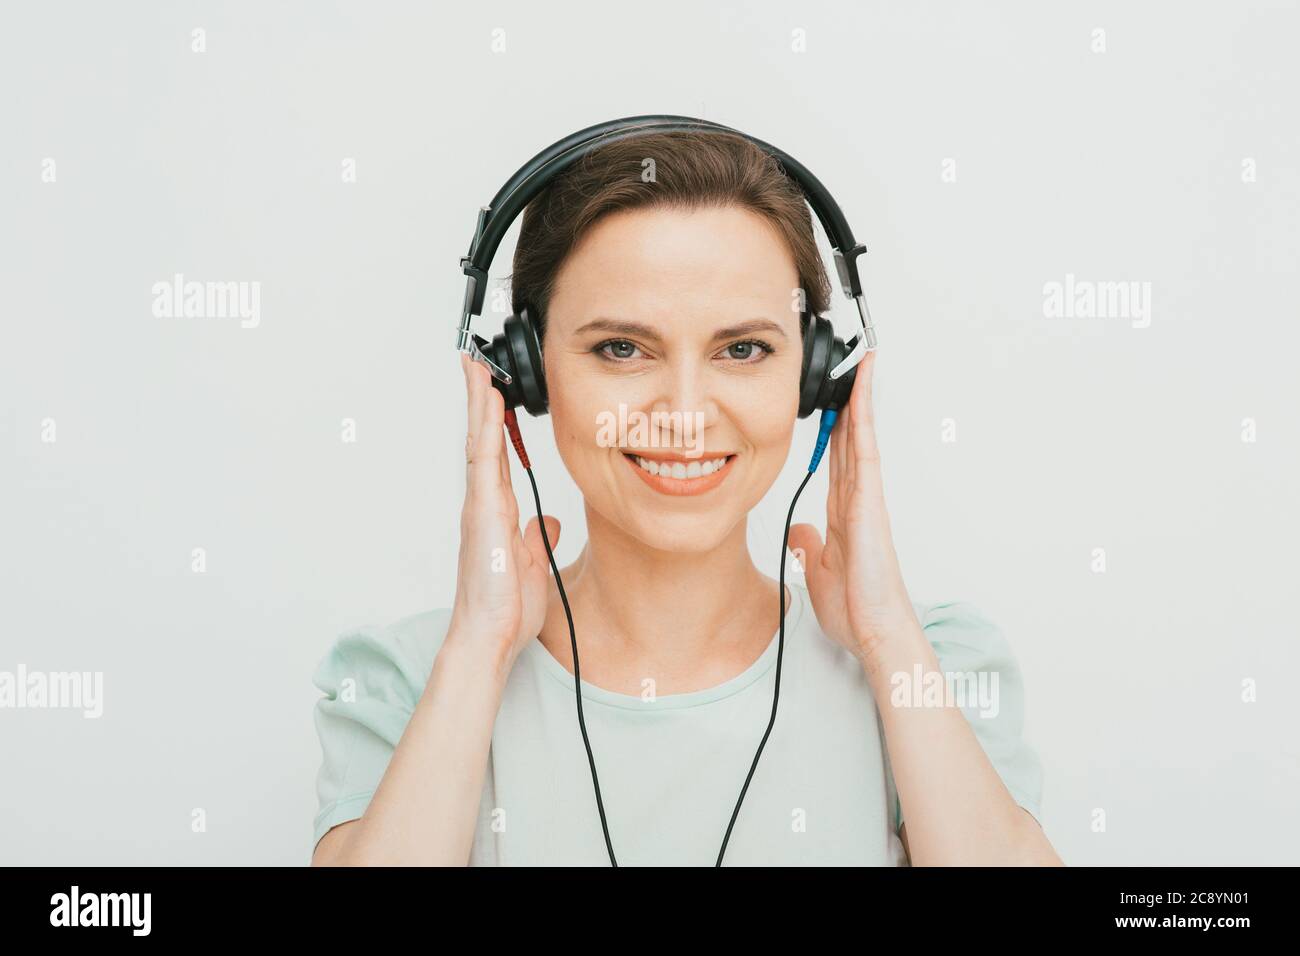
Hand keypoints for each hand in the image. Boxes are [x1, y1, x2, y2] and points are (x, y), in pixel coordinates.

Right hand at [448, 353, 560, 674]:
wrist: (490, 637)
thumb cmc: (506, 609)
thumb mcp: (533, 564)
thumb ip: (538, 537)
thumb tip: (550, 522)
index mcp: (498, 512)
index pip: (496, 455)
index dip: (494, 422)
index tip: (493, 392)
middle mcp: (485, 504)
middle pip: (481, 440)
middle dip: (479, 401)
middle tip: (475, 363)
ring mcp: (480, 507)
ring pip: (479, 443)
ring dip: (478, 405)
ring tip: (477, 368)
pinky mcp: (484, 514)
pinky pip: (485, 462)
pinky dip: (486, 430)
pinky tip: (488, 404)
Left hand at [787, 351, 923, 682]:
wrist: (875, 632)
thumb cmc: (856, 610)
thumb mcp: (818, 572)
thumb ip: (810, 546)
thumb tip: (799, 530)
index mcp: (843, 515)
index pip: (837, 461)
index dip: (835, 430)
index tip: (832, 403)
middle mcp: (858, 501)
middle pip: (851, 441)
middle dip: (850, 404)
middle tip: (851, 368)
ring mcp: (867, 499)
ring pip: (862, 438)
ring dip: (861, 401)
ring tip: (863, 365)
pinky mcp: (871, 503)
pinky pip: (866, 451)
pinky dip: (864, 420)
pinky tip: (861, 393)